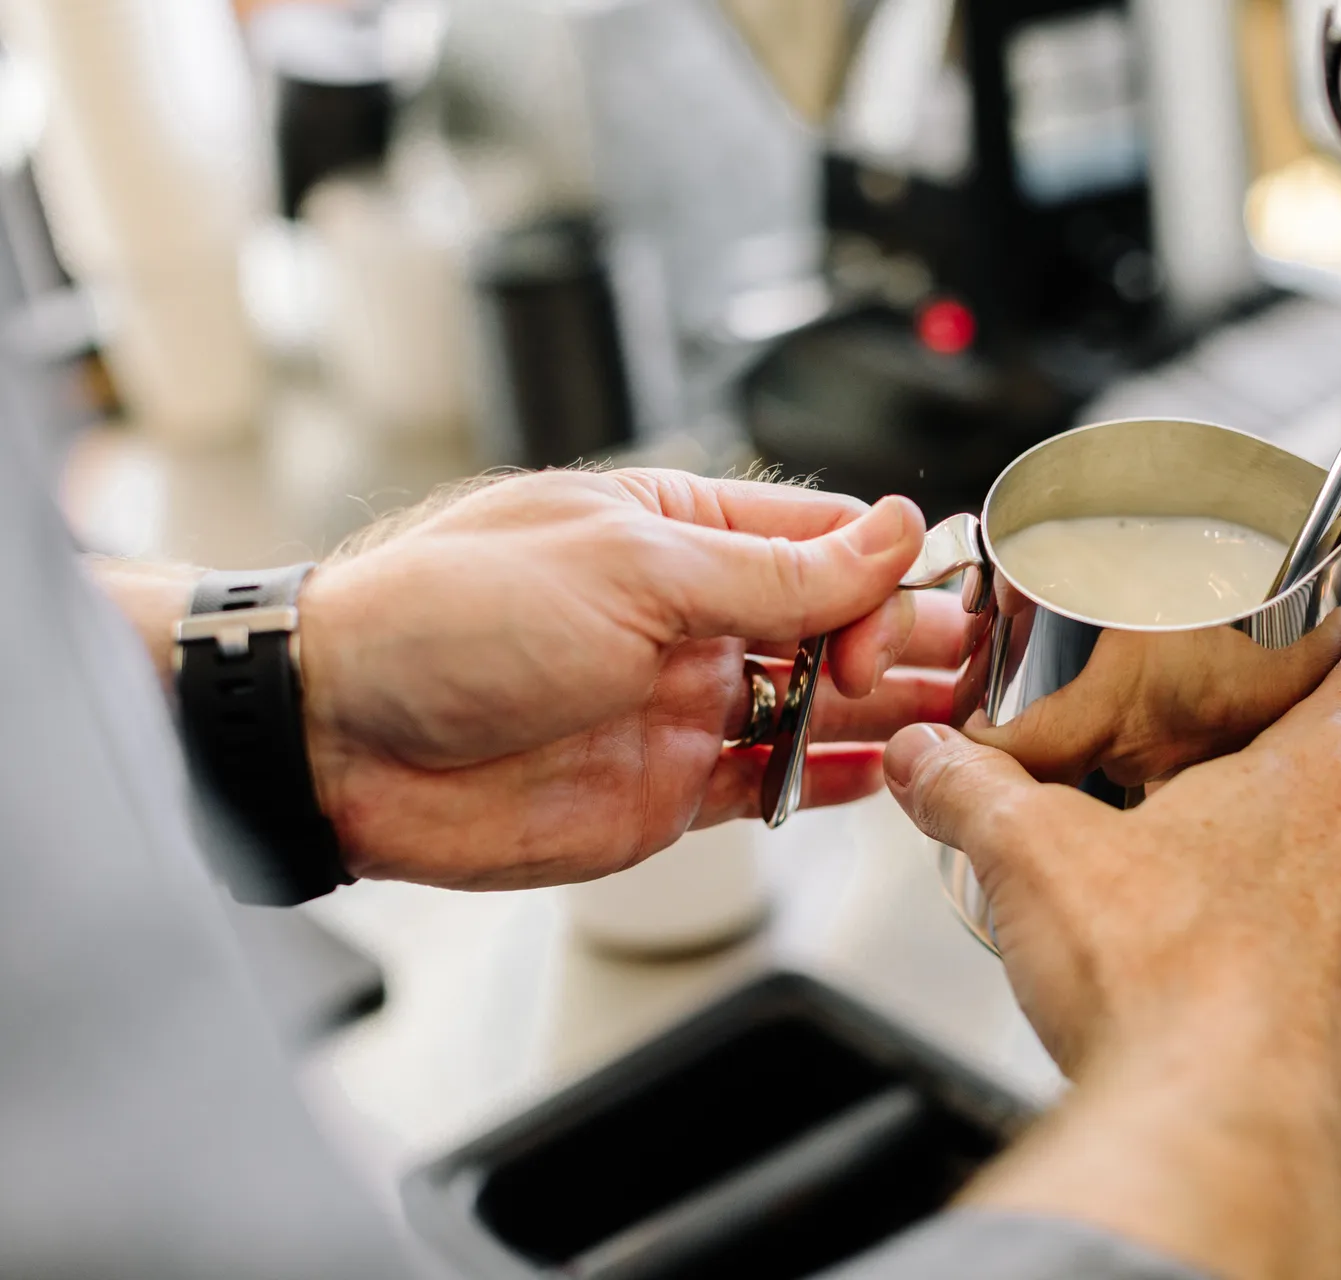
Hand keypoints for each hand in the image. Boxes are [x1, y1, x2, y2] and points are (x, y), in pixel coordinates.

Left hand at [298, 470, 977, 888]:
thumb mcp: (631, 570)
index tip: (933, 600)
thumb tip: (890, 534)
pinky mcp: (666, 789)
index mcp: (678, 532)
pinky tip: (893, 776)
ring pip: (819, 706)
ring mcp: (681, 704)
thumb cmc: (448, 617)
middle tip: (984, 662)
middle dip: (911, 637)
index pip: (821, 538)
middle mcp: (688, 616)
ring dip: (893, 712)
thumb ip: (774, 572)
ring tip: (968, 721)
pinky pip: (774, 783)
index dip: (890, 566)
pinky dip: (837, 782)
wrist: (337, 739)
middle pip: (835, 622)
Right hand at [882, 608, 1340, 1279]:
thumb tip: (928, 761)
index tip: (1326, 628)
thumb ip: (971, 791)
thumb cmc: (1163, 989)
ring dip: (1335, 849)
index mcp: (1318, 777)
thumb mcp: (1033, 855)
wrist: (1209, 1139)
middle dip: (1312, 746)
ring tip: (1260, 852)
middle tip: (1236, 750)